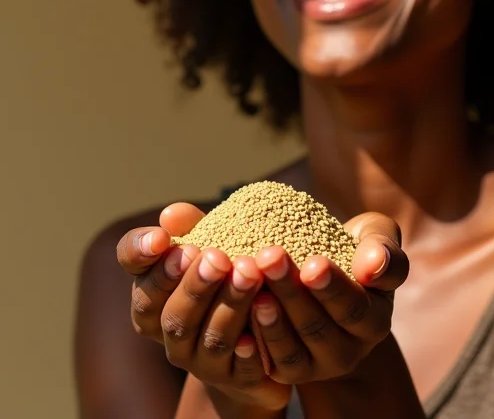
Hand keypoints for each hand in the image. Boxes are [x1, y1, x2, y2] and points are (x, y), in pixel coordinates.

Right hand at [115, 204, 291, 411]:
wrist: (257, 344)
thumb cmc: (227, 279)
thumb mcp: (212, 247)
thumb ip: (194, 229)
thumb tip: (173, 214)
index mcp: (156, 291)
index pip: (135, 271)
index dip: (142, 255)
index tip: (162, 238)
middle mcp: (169, 331)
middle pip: (171, 313)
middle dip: (193, 284)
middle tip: (216, 257)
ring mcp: (200, 359)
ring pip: (208, 337)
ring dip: (228, 305)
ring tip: (249, 274)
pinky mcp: (236, 380)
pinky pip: (239, 370)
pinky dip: (246, 352)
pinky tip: (257, 335)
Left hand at [249, 212, 408, 384]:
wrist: (327, 279)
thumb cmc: (354, 249)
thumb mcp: (375, 238)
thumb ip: (382, 247)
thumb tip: (372, 267)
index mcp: (376, 318)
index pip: (355, 308)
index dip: (333, 288)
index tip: (312, 264)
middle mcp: (353, 349)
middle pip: (319, 327)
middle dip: (291, 293)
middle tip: (269, 258)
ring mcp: (321, 364)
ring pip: (294, 349)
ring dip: (271, 319)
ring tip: (254, 291)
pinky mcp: (293, 371)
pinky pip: (274, 363)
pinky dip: (258, 342)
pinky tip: (243, 314)